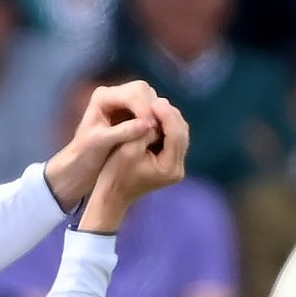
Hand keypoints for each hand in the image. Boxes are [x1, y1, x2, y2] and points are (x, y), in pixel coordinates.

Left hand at [46, 81, 163, 208]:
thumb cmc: (85, 154)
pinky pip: (151, 111)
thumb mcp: (101, 142)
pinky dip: (157, 120)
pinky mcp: (133, 114)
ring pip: (150, 99)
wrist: (80, 166)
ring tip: (159, 133)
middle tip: (159, 129)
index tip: (151, 126)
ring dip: (157, 114)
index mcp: (103, 96)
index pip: (132, 93)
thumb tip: (149, 124)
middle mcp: (115, 95)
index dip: (144, 108)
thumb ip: (124, 131)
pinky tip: (159, 134)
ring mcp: (125, 103)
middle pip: (144, 91)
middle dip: (153, 108)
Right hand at [80, 98, 188, 233]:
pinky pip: (174, 140)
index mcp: (169, 168)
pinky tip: (156, 117)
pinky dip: (167, 128)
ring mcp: (176, 168)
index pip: (175, 134)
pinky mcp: (171, 165)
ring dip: (170, 120)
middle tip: (157, 100)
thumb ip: (144, 131)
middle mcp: (177, 169)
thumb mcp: (127, 148)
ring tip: (156, 105)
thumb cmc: (115, 173)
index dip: (166, 115)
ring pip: (180, 135)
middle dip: (170, 115)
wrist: (113, 196)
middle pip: (182, 134)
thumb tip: (156, 114)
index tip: (155, 100)